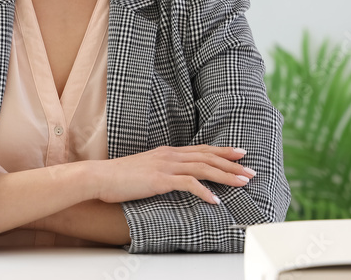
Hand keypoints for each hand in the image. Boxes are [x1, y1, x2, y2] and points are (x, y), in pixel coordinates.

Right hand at [90, 144, 254, 204]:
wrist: (100, 177)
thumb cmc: (119, 176)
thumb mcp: (146, 168)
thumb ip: (162, 169)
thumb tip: (175, 176)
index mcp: (167, 152)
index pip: (201, 149)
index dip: (222, 151)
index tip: (240, 153)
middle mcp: (169, 156)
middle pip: (207, 157)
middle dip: (231, 163)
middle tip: (250, 170)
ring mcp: (165, 166)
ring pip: (203, 168)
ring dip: (225, 176)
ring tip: (242, 183)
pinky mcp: (159, 180)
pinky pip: (188, 184)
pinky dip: (204, 191)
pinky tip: (215, 200)